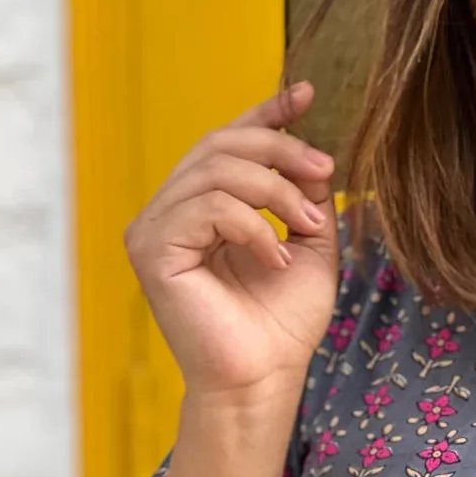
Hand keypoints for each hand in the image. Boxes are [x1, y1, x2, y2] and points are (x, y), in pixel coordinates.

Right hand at [123, 80, 340, 400]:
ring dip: (274, 191)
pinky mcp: (151, 249)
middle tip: (324, 170)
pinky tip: (275, 260)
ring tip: (306, 225)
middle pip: (220, 145)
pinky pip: (208, 207)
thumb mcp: (309, 246)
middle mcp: (168, 213)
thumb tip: (311, 150)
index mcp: (199, 210)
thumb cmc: (282, 327)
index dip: (264, 114)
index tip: (306, 95)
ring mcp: (153, 229)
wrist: (262, 381)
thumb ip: (305, 196)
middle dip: (280, 150)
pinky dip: (252, 227)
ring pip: (216, 171)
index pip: (226, 144)